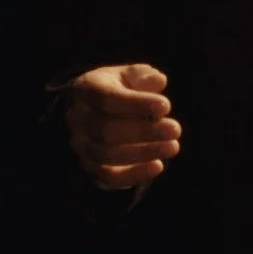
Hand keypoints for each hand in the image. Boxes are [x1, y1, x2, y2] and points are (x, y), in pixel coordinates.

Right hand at [63, 63, 180, 189]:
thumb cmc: (115, 90)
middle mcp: (77, 120)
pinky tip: (158, 166)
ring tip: (173, 146)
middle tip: (175, 129)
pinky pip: (108, 177)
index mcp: (85, 90)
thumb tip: (157, 80)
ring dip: (144, 152)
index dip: (136, 104)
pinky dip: (134, 174)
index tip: (165, 106)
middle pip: (106, 130)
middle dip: (144, 132)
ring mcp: (81, 146)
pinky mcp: (90, 168)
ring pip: (107, 155)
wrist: (91, 112)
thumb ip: (141, 76)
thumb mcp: (126, 75)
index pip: (106, 98)